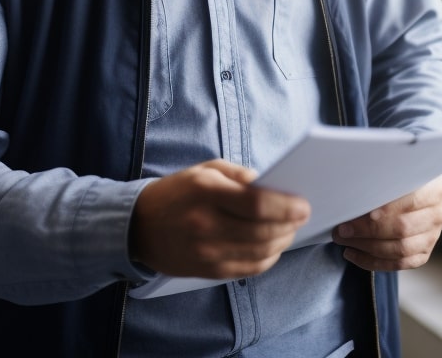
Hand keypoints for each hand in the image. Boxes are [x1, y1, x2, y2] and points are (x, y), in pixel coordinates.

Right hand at [130, 159, 309, 280]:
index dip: (285, 206)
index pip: (256, 204)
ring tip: (289, 229)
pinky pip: (250, 268)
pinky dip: (268, 258)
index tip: (303, 204)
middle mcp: (207, 224)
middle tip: (301, 215)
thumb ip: (237, 174)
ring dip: (282, 241)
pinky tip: (272, 246)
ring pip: (260, 252)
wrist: (139, 226)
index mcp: (206, 192)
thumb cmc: (176, 193)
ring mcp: (208, 252)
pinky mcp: (209, 271)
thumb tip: (270, 185)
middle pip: (263, 231)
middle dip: (289, 224)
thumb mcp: (203, 170)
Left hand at [331, 174, 441, 271]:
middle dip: (367, 231)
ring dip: (368, 249)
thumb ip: (383, 177)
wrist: (433, 191)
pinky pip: (401, 263)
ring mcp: (432, 236)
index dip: (381, 210)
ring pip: (401, 249)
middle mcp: (435, 214)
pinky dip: (375, 262)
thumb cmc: (408, 177)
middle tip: (341, 230)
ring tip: (345, 243)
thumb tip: (351, 188)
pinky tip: (355, 255)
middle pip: (402, 229)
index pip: (407, 202)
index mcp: (432, 189)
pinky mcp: (425, 251)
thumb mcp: (401, 169)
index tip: (353, 211)